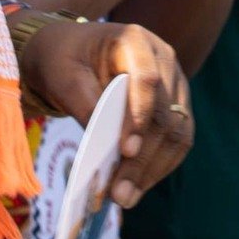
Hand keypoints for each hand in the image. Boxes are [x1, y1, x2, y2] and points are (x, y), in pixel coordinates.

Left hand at [16, 18, 194, 207]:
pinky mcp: (174, 105)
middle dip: (142, 157)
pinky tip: (137, 187)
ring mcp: (174, 82)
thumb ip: (84, 104)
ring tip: (127, 197)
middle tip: (119, 193)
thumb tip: (104, 147)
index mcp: (135, 40)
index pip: (147, 80)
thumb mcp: (62, 75)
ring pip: (177, 131)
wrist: (69, 51)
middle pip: (164, 113)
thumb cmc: (62, 58)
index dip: (139, 116)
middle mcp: (163, 59)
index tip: (124, 151)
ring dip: (153, 168)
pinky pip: (177, 140)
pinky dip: (159, 166)